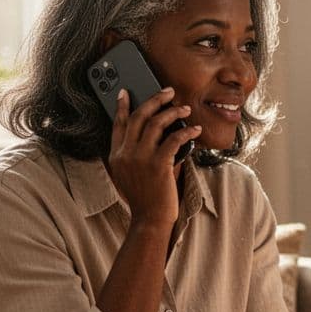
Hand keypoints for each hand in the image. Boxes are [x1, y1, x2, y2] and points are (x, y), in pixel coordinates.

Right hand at [107, 87, 202, 226]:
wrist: (149, 219)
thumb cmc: (145, 199)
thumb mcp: (130, 176)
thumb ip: (135, 156)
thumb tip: (155, 135)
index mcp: (116, 156)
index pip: (118, 124)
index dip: (122, 106)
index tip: (126, 92)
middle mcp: (125, 154)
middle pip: (138, 117)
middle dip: (154, 100)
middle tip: (168, 92)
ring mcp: (140, 158)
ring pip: (155, 123)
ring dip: (173, 112)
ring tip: (185, 108)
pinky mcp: (158, 164)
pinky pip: (174, 139)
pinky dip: (186, 131)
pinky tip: (194, 129)